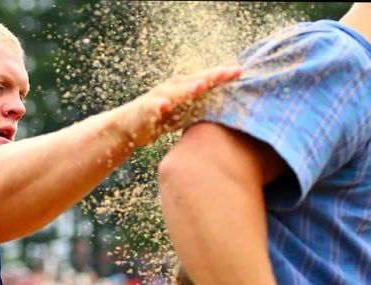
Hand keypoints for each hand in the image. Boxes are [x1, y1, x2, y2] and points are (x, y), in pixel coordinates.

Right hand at [117, 65, 241, 146]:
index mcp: (184, 88)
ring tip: (202, 85)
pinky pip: (151, 107)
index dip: (223, 75)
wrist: (128, 127)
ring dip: (188, 88)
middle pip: (195, 80)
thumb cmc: (161, 119)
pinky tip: (165, 105)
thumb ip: (203, 108)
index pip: (207, 79)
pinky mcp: (144, 109)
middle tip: (232, 71)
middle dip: (213, 76)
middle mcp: (172, 88)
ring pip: (175, 91)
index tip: (242, 71)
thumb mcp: (185, 113)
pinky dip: (158, 105)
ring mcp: (158, 97)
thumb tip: (231, 109)